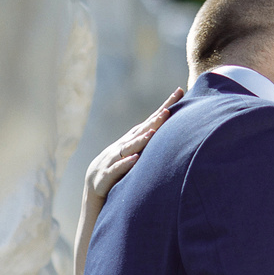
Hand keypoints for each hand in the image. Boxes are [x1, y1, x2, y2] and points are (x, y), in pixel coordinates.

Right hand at [84, 87, 182, 203]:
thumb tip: (177, 131)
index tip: (179, 92)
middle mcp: (124, 145)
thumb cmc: (120, 165)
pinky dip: (126, 163)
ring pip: (129, 148)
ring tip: (152, 133)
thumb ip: (152, 143)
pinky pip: (117, 168)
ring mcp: (114, 158)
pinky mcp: (108, 174)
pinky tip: (135, 159)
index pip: (151, 121)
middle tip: (167, 111)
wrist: (95, 182)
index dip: (164, 107)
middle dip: (154, 121)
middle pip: (141, 131)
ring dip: (140, 141)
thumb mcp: (136, 152)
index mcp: (133, 139)